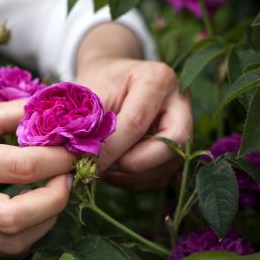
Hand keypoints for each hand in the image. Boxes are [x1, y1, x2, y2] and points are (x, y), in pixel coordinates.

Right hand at [0, 101, 74, 254]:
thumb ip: (17, 113)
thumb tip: (60, 112)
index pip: (20, 166)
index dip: (57, 160)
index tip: (74, 151)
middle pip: (15, 217)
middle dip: (56, 198)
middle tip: (68, 177)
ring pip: (14, 241)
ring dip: (48, 218)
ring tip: (55, 192)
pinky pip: (6, 248)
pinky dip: (31, 231)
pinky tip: (36, 210)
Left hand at [76, 58, 192, 189]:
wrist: (109, 83)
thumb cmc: (97, 86)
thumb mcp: (88, 96)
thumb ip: (86, 126)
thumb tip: (76, 160)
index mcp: (156, 79)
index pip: (137, 120)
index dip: (111, 147)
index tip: (85, 161)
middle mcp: (179, 102)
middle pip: (171, 143)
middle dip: (132, 163)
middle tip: (101, 166)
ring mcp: (184, 128)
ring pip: (166, 166)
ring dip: (129, 175)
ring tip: (101, 167)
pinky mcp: (177, 150)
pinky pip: (159, 177)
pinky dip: (132, 180)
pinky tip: (111, 170)